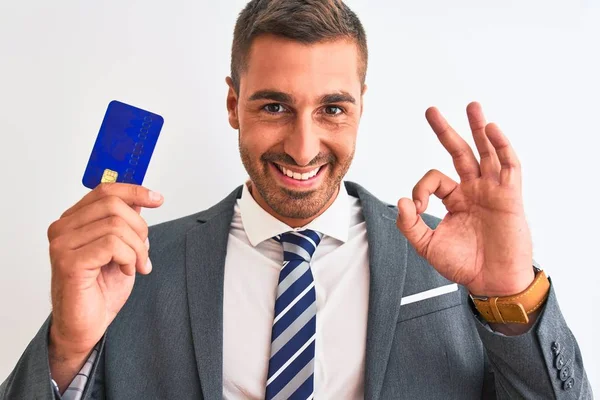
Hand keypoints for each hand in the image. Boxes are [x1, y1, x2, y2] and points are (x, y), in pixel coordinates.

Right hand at [47, 183, 162, 359]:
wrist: (86, 325)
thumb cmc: (100, 290)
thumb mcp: (121, 249)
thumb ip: (125, 224)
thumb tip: (140, 199)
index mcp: (73, 221)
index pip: (104, 190)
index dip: (134, 191)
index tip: (157, 199)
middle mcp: (62, 228)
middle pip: (113, 205)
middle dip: (139, 227)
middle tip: (144, 252)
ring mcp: (62, 245)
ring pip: (116, 225)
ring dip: (137, 248)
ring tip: (137, 265)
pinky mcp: (69, 262)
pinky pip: (112, 245)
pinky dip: (129, 258)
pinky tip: (126, 271)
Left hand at [396, 102, 533, 296]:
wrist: (492, 281)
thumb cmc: (463, 265)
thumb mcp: (427, 245)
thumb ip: (410, 224)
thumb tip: (400, 200)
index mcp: (455, 199)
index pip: (434, 178)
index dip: (420, 188)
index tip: (416, 208)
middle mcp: (473, 190)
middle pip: (459, 152)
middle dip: (445, 131)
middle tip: (430, 111)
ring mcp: (492, 190)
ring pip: (485, 152)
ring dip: (478, 128)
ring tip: (471, 106)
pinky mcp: (510, 196)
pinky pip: (509, 165)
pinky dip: (501, 146)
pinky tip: (491, 128)